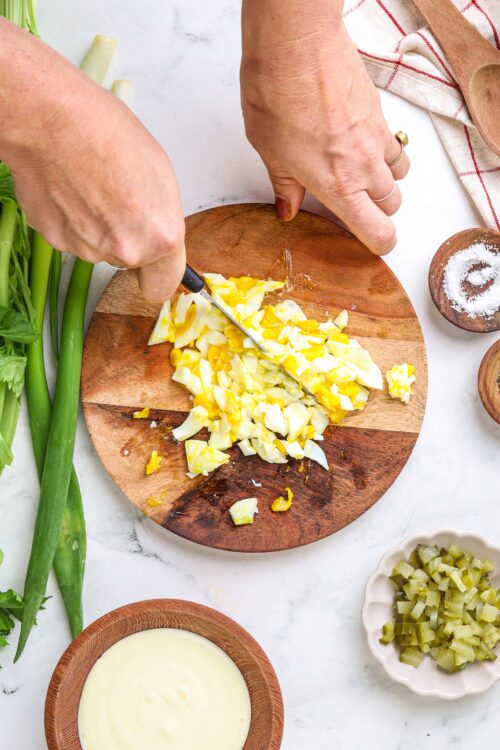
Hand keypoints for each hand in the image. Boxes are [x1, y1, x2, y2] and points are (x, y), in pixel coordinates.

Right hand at [0, 21, 183, 300]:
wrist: (51, 120)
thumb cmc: (106, 132)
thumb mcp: (160, 175)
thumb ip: (161, 218)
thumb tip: (156, 231)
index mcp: (161, 237)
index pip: (164, 283)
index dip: (159, 272)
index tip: (155, 267)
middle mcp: (126, 251)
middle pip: (131, 260)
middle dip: (128, 236)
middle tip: (119, 198)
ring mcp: (88, 249)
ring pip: (100, 248)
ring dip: (99, 226)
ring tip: (92, 185)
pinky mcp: (56, 240)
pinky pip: (72, 237)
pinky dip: (72, 220)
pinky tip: (70, 189)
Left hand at [241, 8, 409, 254]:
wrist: (296, 44)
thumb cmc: (277, 94)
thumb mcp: (270, 151)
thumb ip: (286, 186)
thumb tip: (289, 209)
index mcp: (337, 186)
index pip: (378, 232)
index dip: (380, 244)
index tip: (371, 244)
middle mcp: (364, 167)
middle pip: (392, 206)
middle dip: (378, 212)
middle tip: (355, 206)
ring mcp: (376, 138)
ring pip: (399, 176)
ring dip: (385, 182)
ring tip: (359, 174)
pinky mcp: (380, 113)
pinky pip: (395, 144)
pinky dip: (386, 152)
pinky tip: (361, 143)